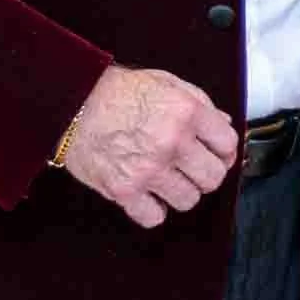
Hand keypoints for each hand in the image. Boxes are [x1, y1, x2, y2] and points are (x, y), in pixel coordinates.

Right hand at [62, 65, 238, 228]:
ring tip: (165, 178)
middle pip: (213, 178)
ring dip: (179, 192)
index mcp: (186, 112)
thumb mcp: (164, 82)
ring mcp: (149, 169)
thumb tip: (222, 124)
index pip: (228, 144)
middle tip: (190, 167)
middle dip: (204, 173)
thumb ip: (198, 102)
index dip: (223, 150)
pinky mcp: (125, 190)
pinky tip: (146, 193)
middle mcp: (171, 142)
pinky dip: (152, 209)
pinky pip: (155, 217)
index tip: (214, 152)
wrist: (71, 103)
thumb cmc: (116, 91)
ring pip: (188, 200)